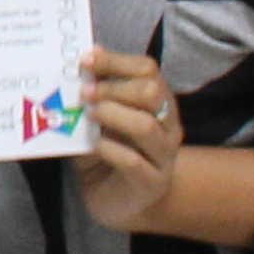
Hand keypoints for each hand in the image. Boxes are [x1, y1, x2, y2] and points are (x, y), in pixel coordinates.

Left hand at [73, 44, 191, 231]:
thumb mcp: (96, 117)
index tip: (86, 61)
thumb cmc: (105, 151)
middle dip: (114, 88)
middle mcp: (168, 125)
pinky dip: (109, 149)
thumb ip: (95, 90)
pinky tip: (95, 146)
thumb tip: (90, 53)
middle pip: (152, 92)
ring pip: (146, 125)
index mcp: (158, 101)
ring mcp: (165, 156)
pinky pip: (133, 161)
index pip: (148, 69)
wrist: (113, 200)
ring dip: (113, 115)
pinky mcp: (153, 183)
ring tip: (90, 115)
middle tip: (85, 93)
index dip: (116, 61)